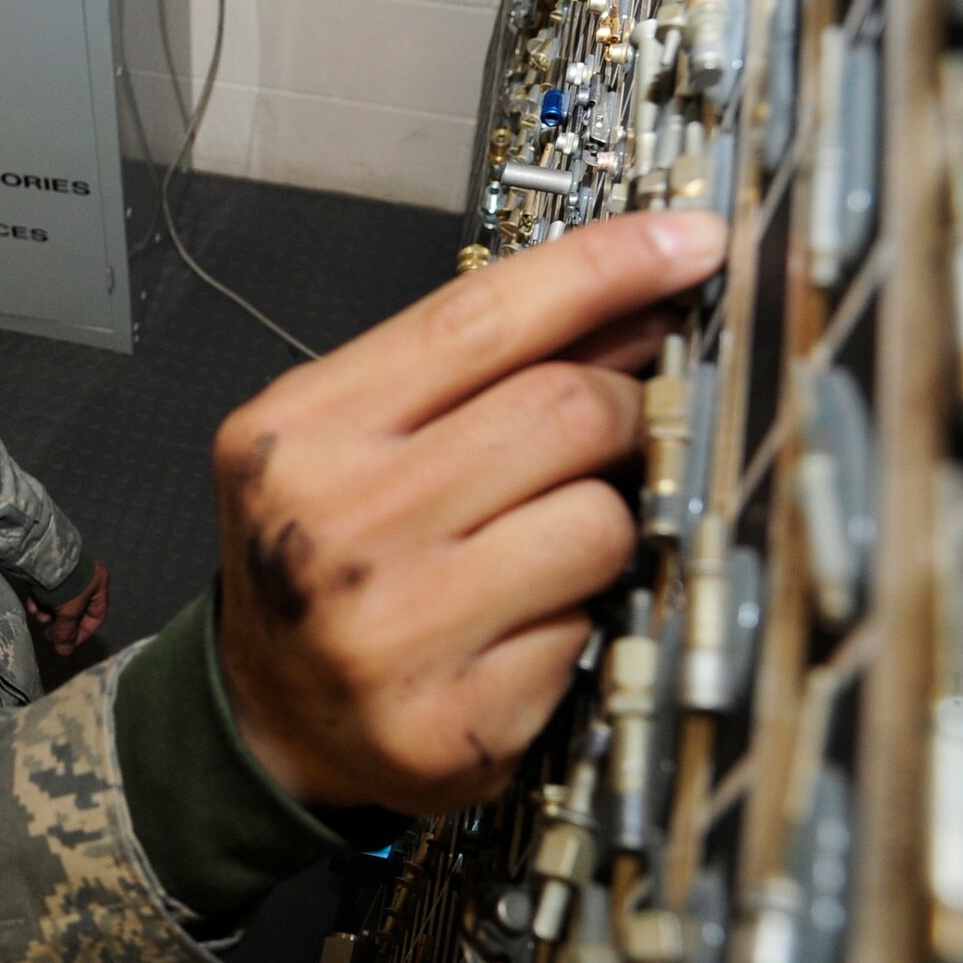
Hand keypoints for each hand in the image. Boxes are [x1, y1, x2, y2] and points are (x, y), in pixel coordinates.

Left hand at [26, 561, 110, 655]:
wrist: (41, 557)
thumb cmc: (63, 585)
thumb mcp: (68, 612)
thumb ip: (67, 633)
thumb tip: (64, 652)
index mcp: (99, 584)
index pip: (97, 616)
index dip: (83, 633)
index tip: (67, 644)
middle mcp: (86, 578)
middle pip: (76, 611)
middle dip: (61, 624)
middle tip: (49, 634)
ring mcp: (67, 573)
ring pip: (59, 603)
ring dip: (48, 614)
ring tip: (40, 616)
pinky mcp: (49, 571)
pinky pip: (47, 593)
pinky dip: (40, 602)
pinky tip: (33, 604)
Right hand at [211, 212, 725, 815]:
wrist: (272, 718)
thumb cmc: (325, 561)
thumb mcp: (351, 438)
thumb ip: (467, 369)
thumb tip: (631, 302)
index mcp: (298, 435)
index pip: (478, 318)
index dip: (604, 267)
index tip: (690, 243)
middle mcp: (332, 527)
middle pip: (562, 410)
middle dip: (621, 409)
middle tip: (613, 427)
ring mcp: (392, 631)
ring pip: (600, 521)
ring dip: (604, 522)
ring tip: (545, 542)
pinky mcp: (454, 719)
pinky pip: (592, 628)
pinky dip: (579, 618)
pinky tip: (521, 625)